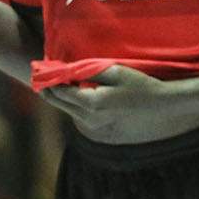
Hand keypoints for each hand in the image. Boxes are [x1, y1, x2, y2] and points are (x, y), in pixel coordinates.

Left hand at [38, 65, 198, 144]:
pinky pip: (78, 115)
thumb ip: (88, 70)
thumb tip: (66, 68)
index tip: (38, 67)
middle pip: (58, 103)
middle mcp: (89, 119)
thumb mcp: (115, 71)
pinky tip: (74, 91)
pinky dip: (72, 103)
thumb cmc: (140, 85)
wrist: (160, 106)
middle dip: (47, 88)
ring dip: (60, 96)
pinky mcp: (98, 131)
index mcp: (92, 103)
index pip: (60, 90)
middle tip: (37, 74)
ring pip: (67, 109)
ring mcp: (93, 127)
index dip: (47, 78)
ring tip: (54, 80)